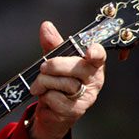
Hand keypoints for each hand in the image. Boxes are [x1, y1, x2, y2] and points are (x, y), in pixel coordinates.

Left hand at [28, 21, 106, 138]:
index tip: (90, 51)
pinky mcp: (75, 111)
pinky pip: (55, 98)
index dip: (96, 52)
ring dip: (44, 83)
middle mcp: (94, 80)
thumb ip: (53, 45)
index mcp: (93, 65)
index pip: (99, 56)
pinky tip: (46, 98)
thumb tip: (46, 26)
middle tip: (42, 68)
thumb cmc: (57, 83)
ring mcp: (87, 97)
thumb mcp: (55, 62)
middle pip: (75, 67)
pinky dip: (45, 97)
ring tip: (40, 86)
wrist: (53, 112)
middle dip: (53, 66)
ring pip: (64, 83)